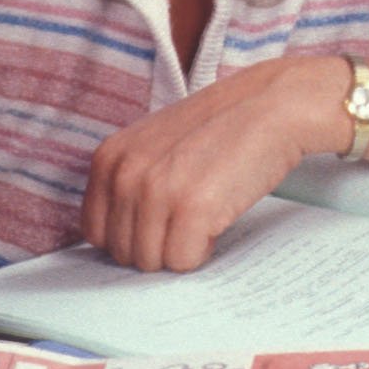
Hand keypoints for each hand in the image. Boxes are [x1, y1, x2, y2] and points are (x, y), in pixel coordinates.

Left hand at [83, 54, 348, 271]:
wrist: (272, 106)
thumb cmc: (222, 127)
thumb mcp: (156, 145)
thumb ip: (131, 181)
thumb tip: (124, 234)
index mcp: (109, 158)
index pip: (95, 232)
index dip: (131, 238)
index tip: (159, 228)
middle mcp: (125, 175)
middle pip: (123, 252)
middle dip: (158, 247)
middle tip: (190, 222)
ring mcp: (157, 192)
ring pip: (151, 262)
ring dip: (181, 251)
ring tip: (205, 218)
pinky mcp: (192, 209)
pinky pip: (183, 261)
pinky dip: (203, 253)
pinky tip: (218, 222)